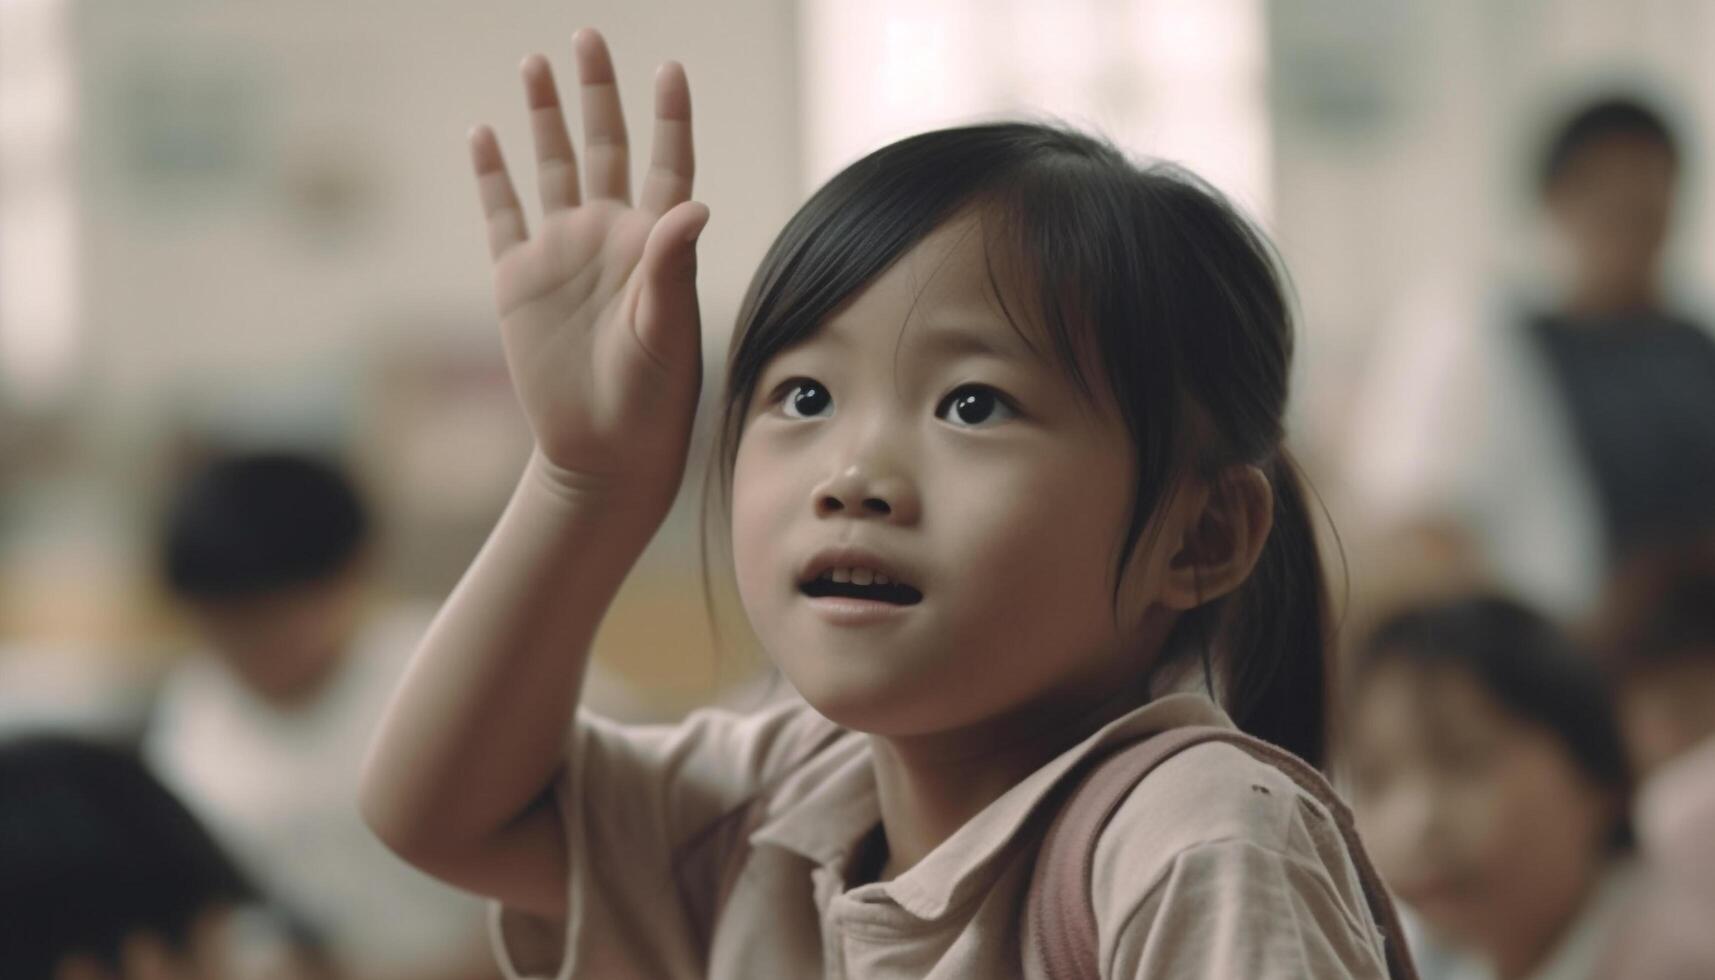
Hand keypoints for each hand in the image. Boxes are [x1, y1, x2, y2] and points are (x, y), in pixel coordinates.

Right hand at [471, 29, 707, 514]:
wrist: (601, 449)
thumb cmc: (651, 395)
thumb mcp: (667, 329)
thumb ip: (674, 264)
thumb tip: (695, 204)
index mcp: (655, 243)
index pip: (666, 162)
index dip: (669, 117)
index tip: (671, 69)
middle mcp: (609, 235)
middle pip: (604, 146)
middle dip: (597, 92)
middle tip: (589, 37)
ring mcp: (562, 253)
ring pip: (552, 167)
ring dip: (544, 117)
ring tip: (536, 63)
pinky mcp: (519, 279)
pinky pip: (502, 213)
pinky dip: (492, 174)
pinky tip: (484, 132)